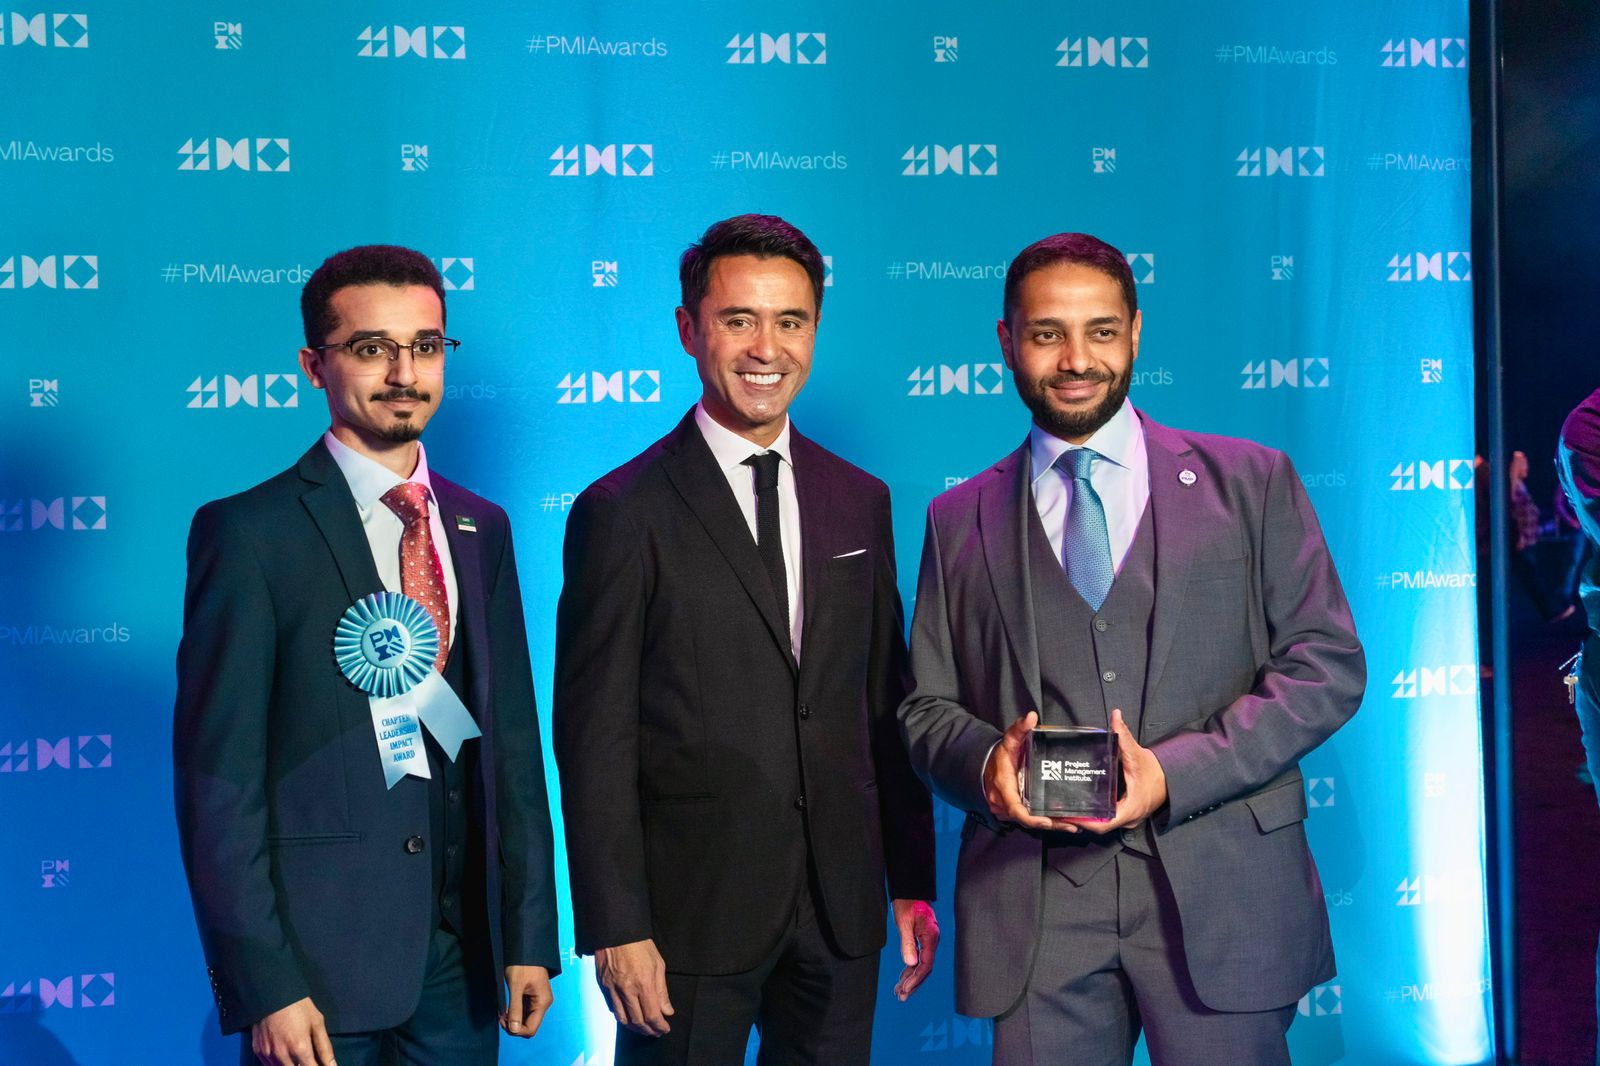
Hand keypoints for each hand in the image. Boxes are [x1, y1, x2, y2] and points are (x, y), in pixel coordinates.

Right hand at [251, 997, 335, 1065]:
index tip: (321, 1065)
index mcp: (300, 1048)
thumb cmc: (298, 1006)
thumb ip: (324, 1047)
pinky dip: (278, 1064)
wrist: (272, 993)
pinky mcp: (257, 1051)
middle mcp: (282, 1055)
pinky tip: (284, 1057)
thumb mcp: (317, 1023)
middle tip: (309, 1060)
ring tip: (298, 1058)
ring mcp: (267, 1054)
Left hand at [501, 965, 552, 1038]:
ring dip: (513, 1020)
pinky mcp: (532, 997)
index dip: (517, 1030)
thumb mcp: (516, 986)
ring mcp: (537, 1001)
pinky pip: (524, 1011)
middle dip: (514, 1026)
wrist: (526, 949)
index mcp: (542, 1002)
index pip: (531, 1028)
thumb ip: (515, 1009)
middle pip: (529, 1026)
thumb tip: (514, 1029)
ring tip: (502, 1013)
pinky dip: (515, 1013)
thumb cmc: (523, 964)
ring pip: (525, 1019)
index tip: (504, 1021)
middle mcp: (542, 1003)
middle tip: (500, 1017)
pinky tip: (506, 1009)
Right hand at [595, 938, 673, 1036]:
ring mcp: (613, 990)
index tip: (665, 1029)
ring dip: (635, 1028)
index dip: (660, 1026)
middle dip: (649, 1031)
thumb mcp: (658, 965)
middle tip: (656, 1032)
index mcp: (643, 984)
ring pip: (623, 1019)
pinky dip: (623, 1017)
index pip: (652, 1015)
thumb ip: (662, 991)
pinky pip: (613, 1008)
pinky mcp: (604, 987)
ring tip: (644, 1029)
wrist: (616, 932)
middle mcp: (627, 990)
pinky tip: (630, 1018)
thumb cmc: (640, 945)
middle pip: (638, 1021)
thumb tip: (667, 1011)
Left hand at [891, 899, 939, 999]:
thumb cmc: (907, 903)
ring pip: (921, 966)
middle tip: (901, 997)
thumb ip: (908, 942)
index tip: (905, 990)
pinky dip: (910, 970)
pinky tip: (902, 980)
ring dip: (911, 980)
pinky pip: (918, 960)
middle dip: (914, 984)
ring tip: (899, 993)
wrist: (911, 889)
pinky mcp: (922, 941)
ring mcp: (928, 942)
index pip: (926, 964)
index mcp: (931, 937)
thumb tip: (910, 963)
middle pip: (925, 969)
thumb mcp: (904, 921)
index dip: (916, 979)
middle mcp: (932, 941)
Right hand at [982, 711, 1083, 831]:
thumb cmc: (1000, 756)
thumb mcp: (1008, 741)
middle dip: (1050, 824)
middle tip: (1071, 825)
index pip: (1016, 810)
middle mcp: (1005, 804)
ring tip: (1073, 825)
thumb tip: (1032, 717)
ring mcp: (1009, 811)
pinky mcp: (1016, 812)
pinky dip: (1047, 822)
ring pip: (1031, 822)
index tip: (1047, 821)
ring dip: (1052, 825)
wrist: (985, 767)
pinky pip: (1031, 819)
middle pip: (1028, 820)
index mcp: (1004, 788)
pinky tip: (1065, 822)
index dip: (1031, 818)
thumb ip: (1019, 729)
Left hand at [1063, 709, 1168, 833]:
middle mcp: (1129, 818)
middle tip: (1061, 811)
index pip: (1104, 823)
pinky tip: (1083, 806)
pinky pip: (1109, 819)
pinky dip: (1096, 815)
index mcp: (1130, 808)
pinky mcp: (1127, 815)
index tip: (1069, 815)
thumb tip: (1116, 716)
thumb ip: (1124, 736)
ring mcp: (1129, 819)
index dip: (1085, 822)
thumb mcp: (1137, 753)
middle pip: (1100, 826)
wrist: (1171, 779)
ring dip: (1088, 819)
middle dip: (1081, 820)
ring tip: (1067, 808)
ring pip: (1104, 824)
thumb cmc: (1154, 771)